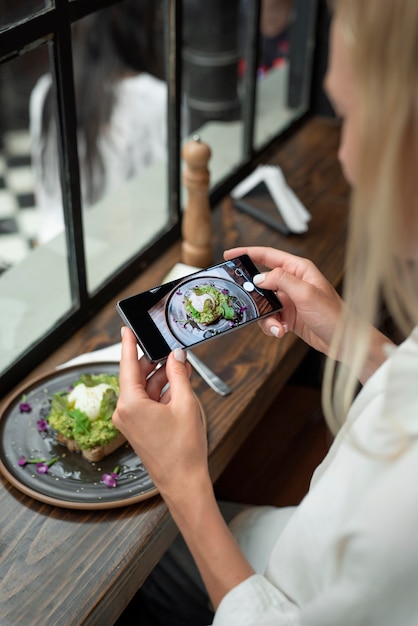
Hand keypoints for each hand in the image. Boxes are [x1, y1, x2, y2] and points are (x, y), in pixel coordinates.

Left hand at [112, 328, 208, 502]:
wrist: (183, 483)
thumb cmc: (183, 450)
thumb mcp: (185, 404)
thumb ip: (178, 375)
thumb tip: (176, 356)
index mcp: (130, 403)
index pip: (127, 364)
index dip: (129, 343)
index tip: (127, 328)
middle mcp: (124, 411)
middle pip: (136, 376)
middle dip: (155, 363)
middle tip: (171, 350)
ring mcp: (129, 421)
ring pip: (143, 389)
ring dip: (161, 379)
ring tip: (181, 369)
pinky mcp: (137, 428)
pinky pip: (146, 402)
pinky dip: (160, 393)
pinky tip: (177, 386)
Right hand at [224, 246, 343, 357]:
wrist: (345, 341)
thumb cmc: (334, 315)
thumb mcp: (306, 294)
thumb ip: (281, 281)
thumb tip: (260, 277)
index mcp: (299, 270)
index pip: (268, 255)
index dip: (247, 253)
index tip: (230, 255)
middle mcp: (293, 282)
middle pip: (262, 282)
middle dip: (254, 296)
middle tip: (247, 303)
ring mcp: (290, 300)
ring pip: (264, 304)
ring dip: (266, 317)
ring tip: (277, 326)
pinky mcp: (289, 315)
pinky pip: (270, 318)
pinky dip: (272, 326)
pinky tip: (282, 331)